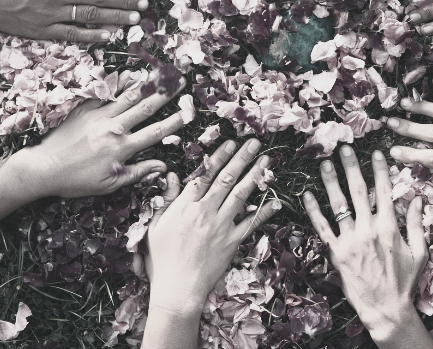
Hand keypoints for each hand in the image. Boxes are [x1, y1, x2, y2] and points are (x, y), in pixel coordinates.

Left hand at [13, 72, 185, 198]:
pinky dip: (117, 83)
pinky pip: (104, 93)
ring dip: (146, 83)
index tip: (189, 112)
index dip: (174, 122)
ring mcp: (98, 116)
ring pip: (127, 96)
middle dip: (165, 93)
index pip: (155, 133)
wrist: (43, 167)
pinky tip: (128, 74)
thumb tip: (162, 167)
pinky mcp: (84, 109)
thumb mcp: (109, 184)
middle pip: (145, 107)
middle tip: (180, 80)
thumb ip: (137, 173)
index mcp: (122, 148)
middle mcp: (114, 128)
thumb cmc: (76, 180)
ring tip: (160, 72)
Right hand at [145, 138, 279, 314]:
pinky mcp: (232, 242)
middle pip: (226, 179)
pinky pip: (251, 224)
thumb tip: (171, 174)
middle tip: (254, 142)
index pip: (205, 174)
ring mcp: (221, 226)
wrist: (177, 289)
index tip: (230, 142)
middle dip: (241, 158)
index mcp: (185, 206)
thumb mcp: (155, 226)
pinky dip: (265, 212)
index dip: (219, 157)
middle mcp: (205, 212)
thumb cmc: (161, 260)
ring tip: (266, 161)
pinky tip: (277, 201)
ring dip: (254, 176)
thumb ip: (166, 199)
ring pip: (241, 195)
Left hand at [302, 146, 427, 343]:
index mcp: (390, 227)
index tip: (376, 152)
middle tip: (343, 147)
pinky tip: (307, 195)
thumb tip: (418, 199)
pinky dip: (314, 210)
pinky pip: (322, 228)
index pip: (384, 191)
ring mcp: (350, 240)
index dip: (380, 170)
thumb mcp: (420, 252)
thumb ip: (418, 224)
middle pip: (358, 191)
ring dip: (330, 182)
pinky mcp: (336, 253)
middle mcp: (368, 229)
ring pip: (338, 205)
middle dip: (351, 167)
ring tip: (324, 163)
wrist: (386, 309)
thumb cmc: (405, 282)